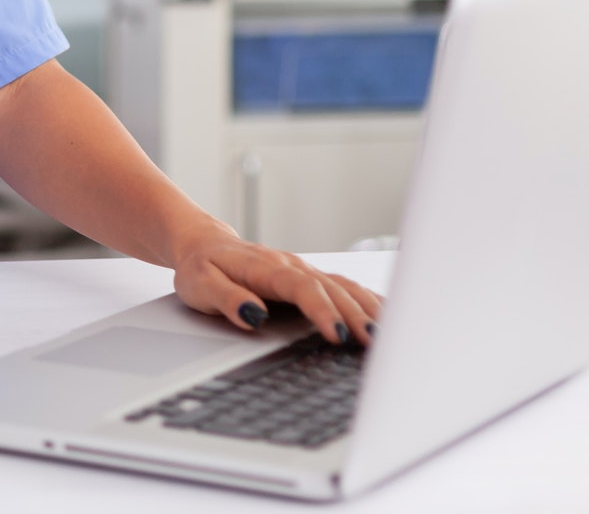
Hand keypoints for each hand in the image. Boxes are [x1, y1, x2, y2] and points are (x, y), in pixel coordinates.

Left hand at [171, 224, 382, 346]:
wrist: (202, 244)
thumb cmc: (200, 267)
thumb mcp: (199, 285)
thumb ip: (226, 298)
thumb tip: (253, 315)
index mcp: (265, 267)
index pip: (301, 287)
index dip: (321, 309)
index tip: (336, 333)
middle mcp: (290, 266)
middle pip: (331, 288)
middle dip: (355, 315)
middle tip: (374, 344)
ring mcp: (304, 271)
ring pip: (344, 286)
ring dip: (368, 308)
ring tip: (389, 335)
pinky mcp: (310, 279)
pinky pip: (346, 287)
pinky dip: (369, 300)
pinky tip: (389, 316)